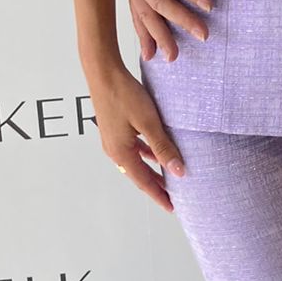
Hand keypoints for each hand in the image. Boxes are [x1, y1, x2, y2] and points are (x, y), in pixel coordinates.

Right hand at [89, 59, 184, 210]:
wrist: (103, 73)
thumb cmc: (124, 95)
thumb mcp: (149, 123)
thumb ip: (163, 148)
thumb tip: (178, 171)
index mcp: (121, 153)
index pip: (144, 182)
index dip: (159, 195)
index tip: (172, 207)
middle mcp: (114, 150)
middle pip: (139, 175)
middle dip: (156, 186)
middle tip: (172, 197)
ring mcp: (113, 140)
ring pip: (136, 162)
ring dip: (151, 170)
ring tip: (167, 178)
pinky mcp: (114, 129)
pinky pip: (133, 149)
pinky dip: (146, 155)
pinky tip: (155, 152)